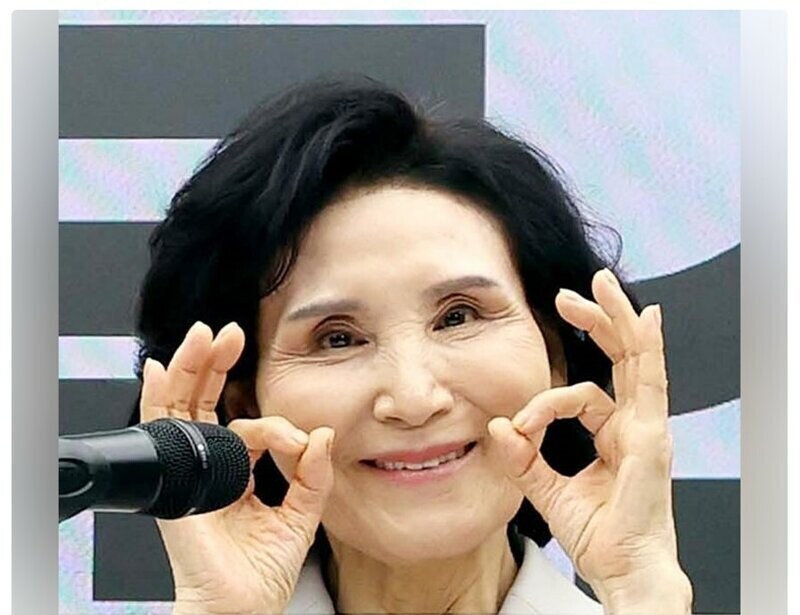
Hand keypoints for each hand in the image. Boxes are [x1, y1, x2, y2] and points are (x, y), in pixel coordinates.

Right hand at [140, 321, 334, 614]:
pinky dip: (156, 397)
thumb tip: (324, 434)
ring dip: (190, 368)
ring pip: (181, 407)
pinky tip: (155, 369)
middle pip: (204, 403)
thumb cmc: (263, 572)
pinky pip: (161, 431)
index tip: (302, 438)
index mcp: (237, 474)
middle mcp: (209, 467)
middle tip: (229, 334)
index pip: (249, 426)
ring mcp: (188, 472)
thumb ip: (314, 475)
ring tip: (202, 337)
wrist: (242, 607)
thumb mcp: (301, 515)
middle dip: (215, 365)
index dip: (276, 425)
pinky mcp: (175, 481)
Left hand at [487, 269, 692, 613]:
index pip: (584, 394)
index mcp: (615, 435)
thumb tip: (496, 427)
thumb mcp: (547, 490)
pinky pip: (648, 381)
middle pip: (621, 359)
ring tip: (600, 285)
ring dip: (617, 318)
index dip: (543, 402)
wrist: (621, 571)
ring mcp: (648, 427)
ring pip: (638, 358)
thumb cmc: (598, 536)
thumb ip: (523, 459)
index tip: (515, 425)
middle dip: (598, 321)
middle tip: (568, 294)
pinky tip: (646, 319)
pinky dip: (648, 346)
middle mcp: (635, 425)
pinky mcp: (650, 436)